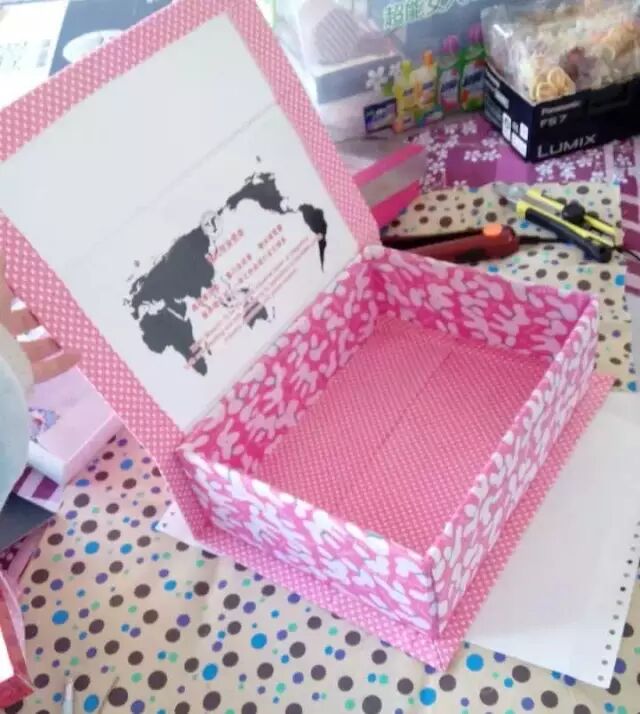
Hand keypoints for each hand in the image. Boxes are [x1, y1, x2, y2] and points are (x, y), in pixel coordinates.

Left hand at [0, 252, 78, 382]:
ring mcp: (12, 356)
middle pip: (21, 322)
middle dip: (40, 313)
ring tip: (76, 328)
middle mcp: (1, 334)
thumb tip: (3, 249)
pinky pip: (46, 369)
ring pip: (36, 346)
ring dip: (54, 339)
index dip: (20, 287)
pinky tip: (79, 354)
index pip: (5, 296)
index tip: (41, 278)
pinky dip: (62, 363)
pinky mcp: (24, 374)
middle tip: (63, 303)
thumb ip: (0, 271)